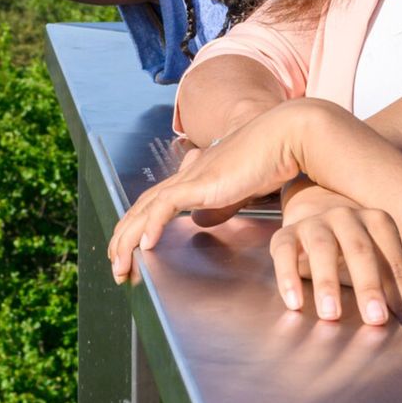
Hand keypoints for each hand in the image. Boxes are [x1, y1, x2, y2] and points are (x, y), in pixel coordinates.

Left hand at [107, 103, 320, 281]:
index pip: (154, 203)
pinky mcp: (201, 182)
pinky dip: (152, 225)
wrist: (284, 136)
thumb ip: (217, 206)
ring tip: (120, 264)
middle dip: (124, 238)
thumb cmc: (269, 159)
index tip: (131, 249)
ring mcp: (191, 178)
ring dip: (128, 239)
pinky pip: (166, 206)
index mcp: (194, 177)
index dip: (139, 226)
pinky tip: (145, 245)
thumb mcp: (236, 190)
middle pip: (142, 208)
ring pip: (146, 209)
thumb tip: (199, 221)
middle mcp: (187, 175)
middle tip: (117, 266)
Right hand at [269, 198, 401, 331]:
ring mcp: (315, 222)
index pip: (394, 262)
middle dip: (369, 286)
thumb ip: (398, 292)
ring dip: (327, 283)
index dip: (401, 296)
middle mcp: (347, 216)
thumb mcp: (381, 266)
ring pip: (322, 248)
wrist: (315, 225)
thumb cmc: (356, 254)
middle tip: (376, 319)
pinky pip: (285, 252)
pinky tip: (294, 303)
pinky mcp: (286, 234)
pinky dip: (288, 278)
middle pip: (360, 250)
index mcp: (379, 223)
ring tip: (331, 315)